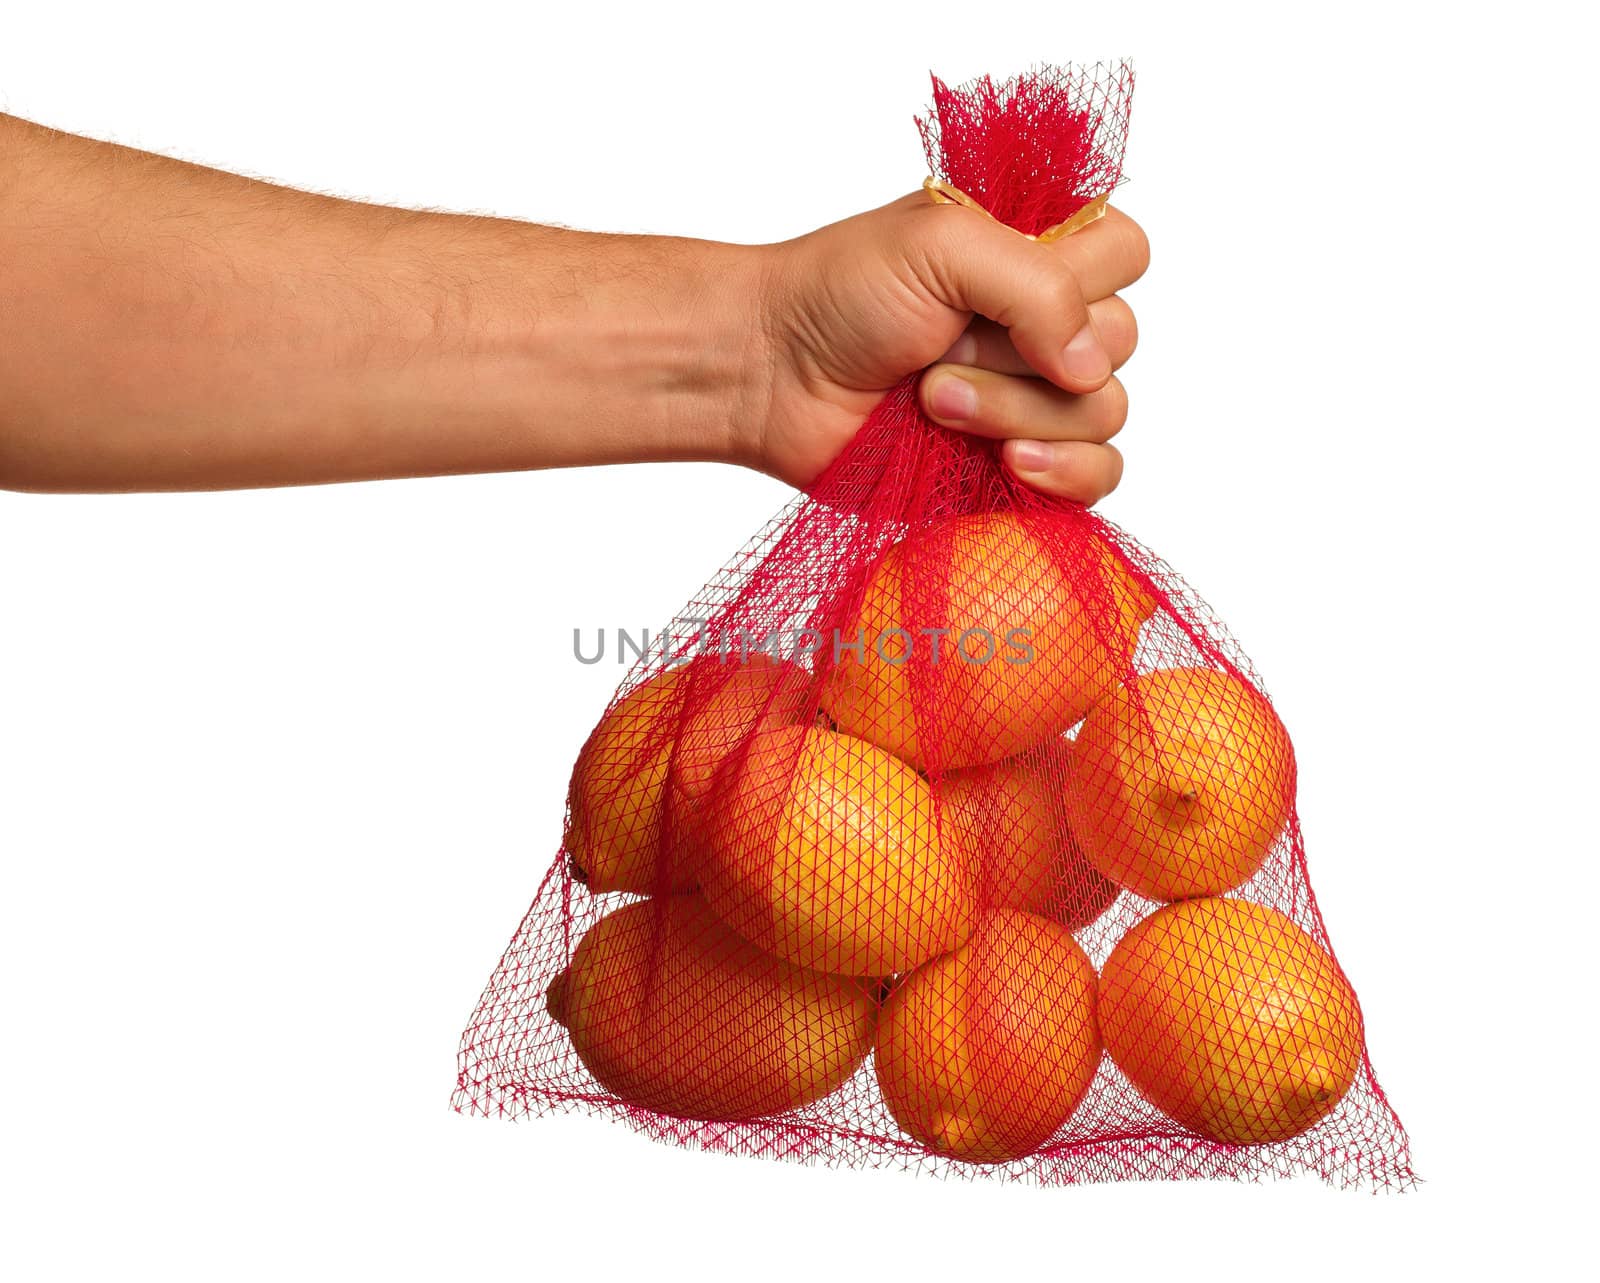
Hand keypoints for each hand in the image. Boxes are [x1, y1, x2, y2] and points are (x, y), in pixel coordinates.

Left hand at [747, 192, 1148, 502]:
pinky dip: (1060, 474)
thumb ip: (1038, 285)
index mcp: (1035, 253)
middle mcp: (1044, 324)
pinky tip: (1004, 464)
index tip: (1012, 294)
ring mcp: (1033, 399)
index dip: (1085, 279)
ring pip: (1102, 414)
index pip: (1126, 253)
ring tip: (933, 402)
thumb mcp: (941, 248)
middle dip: (1029, 356)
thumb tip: (1090, 367)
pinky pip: (1096, 478)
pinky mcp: (1018, 465)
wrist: (773, 377)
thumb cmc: (840, 295)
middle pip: (1119, 343)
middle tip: (940, 352)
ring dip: (1013, 411)